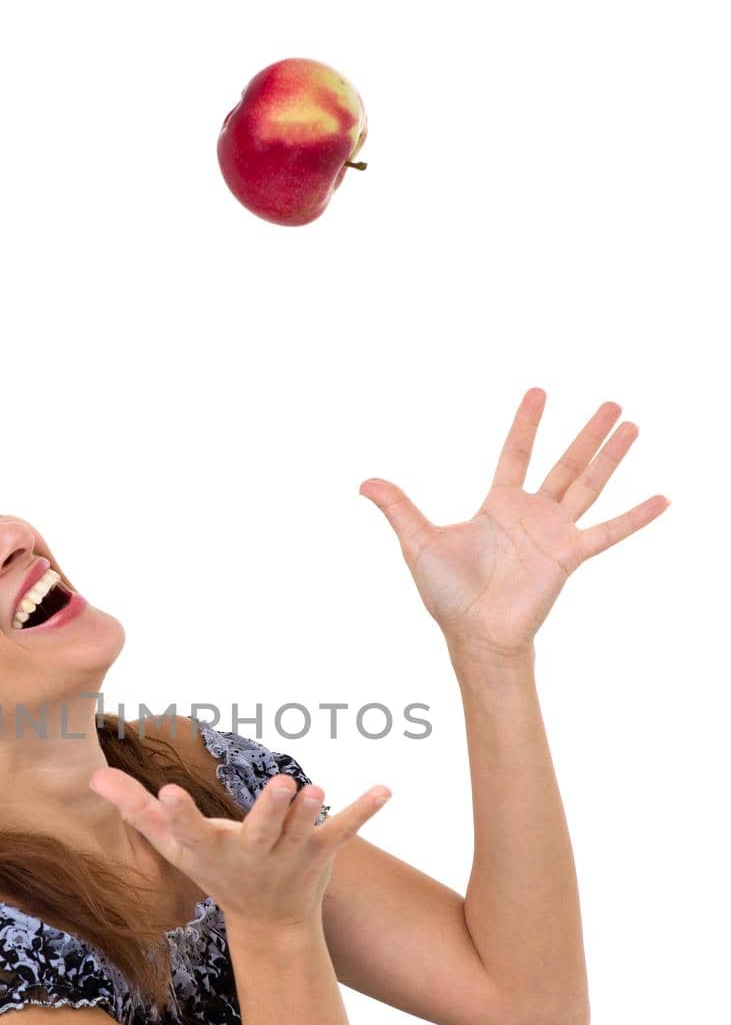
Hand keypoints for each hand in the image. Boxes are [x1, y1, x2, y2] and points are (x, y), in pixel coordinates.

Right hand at [88, 768, 391, 928]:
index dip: (177, 814)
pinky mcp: (321, 852)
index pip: (189, 832)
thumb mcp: (173, 846)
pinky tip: (386, 789)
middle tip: (284, 784)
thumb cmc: (215, 871)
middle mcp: (251, 855)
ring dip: (309, 813)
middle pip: (258, 832)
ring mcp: (289, 856)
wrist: (269, 925)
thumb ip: (135, 809)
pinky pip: (343, 831)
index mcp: (210, 852)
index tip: (167, 792)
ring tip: (318, 788)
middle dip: (270, 810)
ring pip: (301, 832)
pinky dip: (364, 811)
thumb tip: (91, 775)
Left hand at [358, 388, 670, 658]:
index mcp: (498, 506)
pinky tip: (662, 498)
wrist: (473, 633)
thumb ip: (399, 508)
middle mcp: (531, 515)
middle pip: (565, 464)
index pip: (516, 453)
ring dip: (611, 456)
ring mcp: (554, 534)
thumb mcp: (418, 542)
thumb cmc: (447, 594)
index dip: (527, 423)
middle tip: (612, 403)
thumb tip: (363, 482)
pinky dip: (636, 517)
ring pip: (588, 485)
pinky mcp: (569, 556)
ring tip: (632, 426)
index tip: (539, 391)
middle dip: (587, 433)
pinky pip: (608, 532)